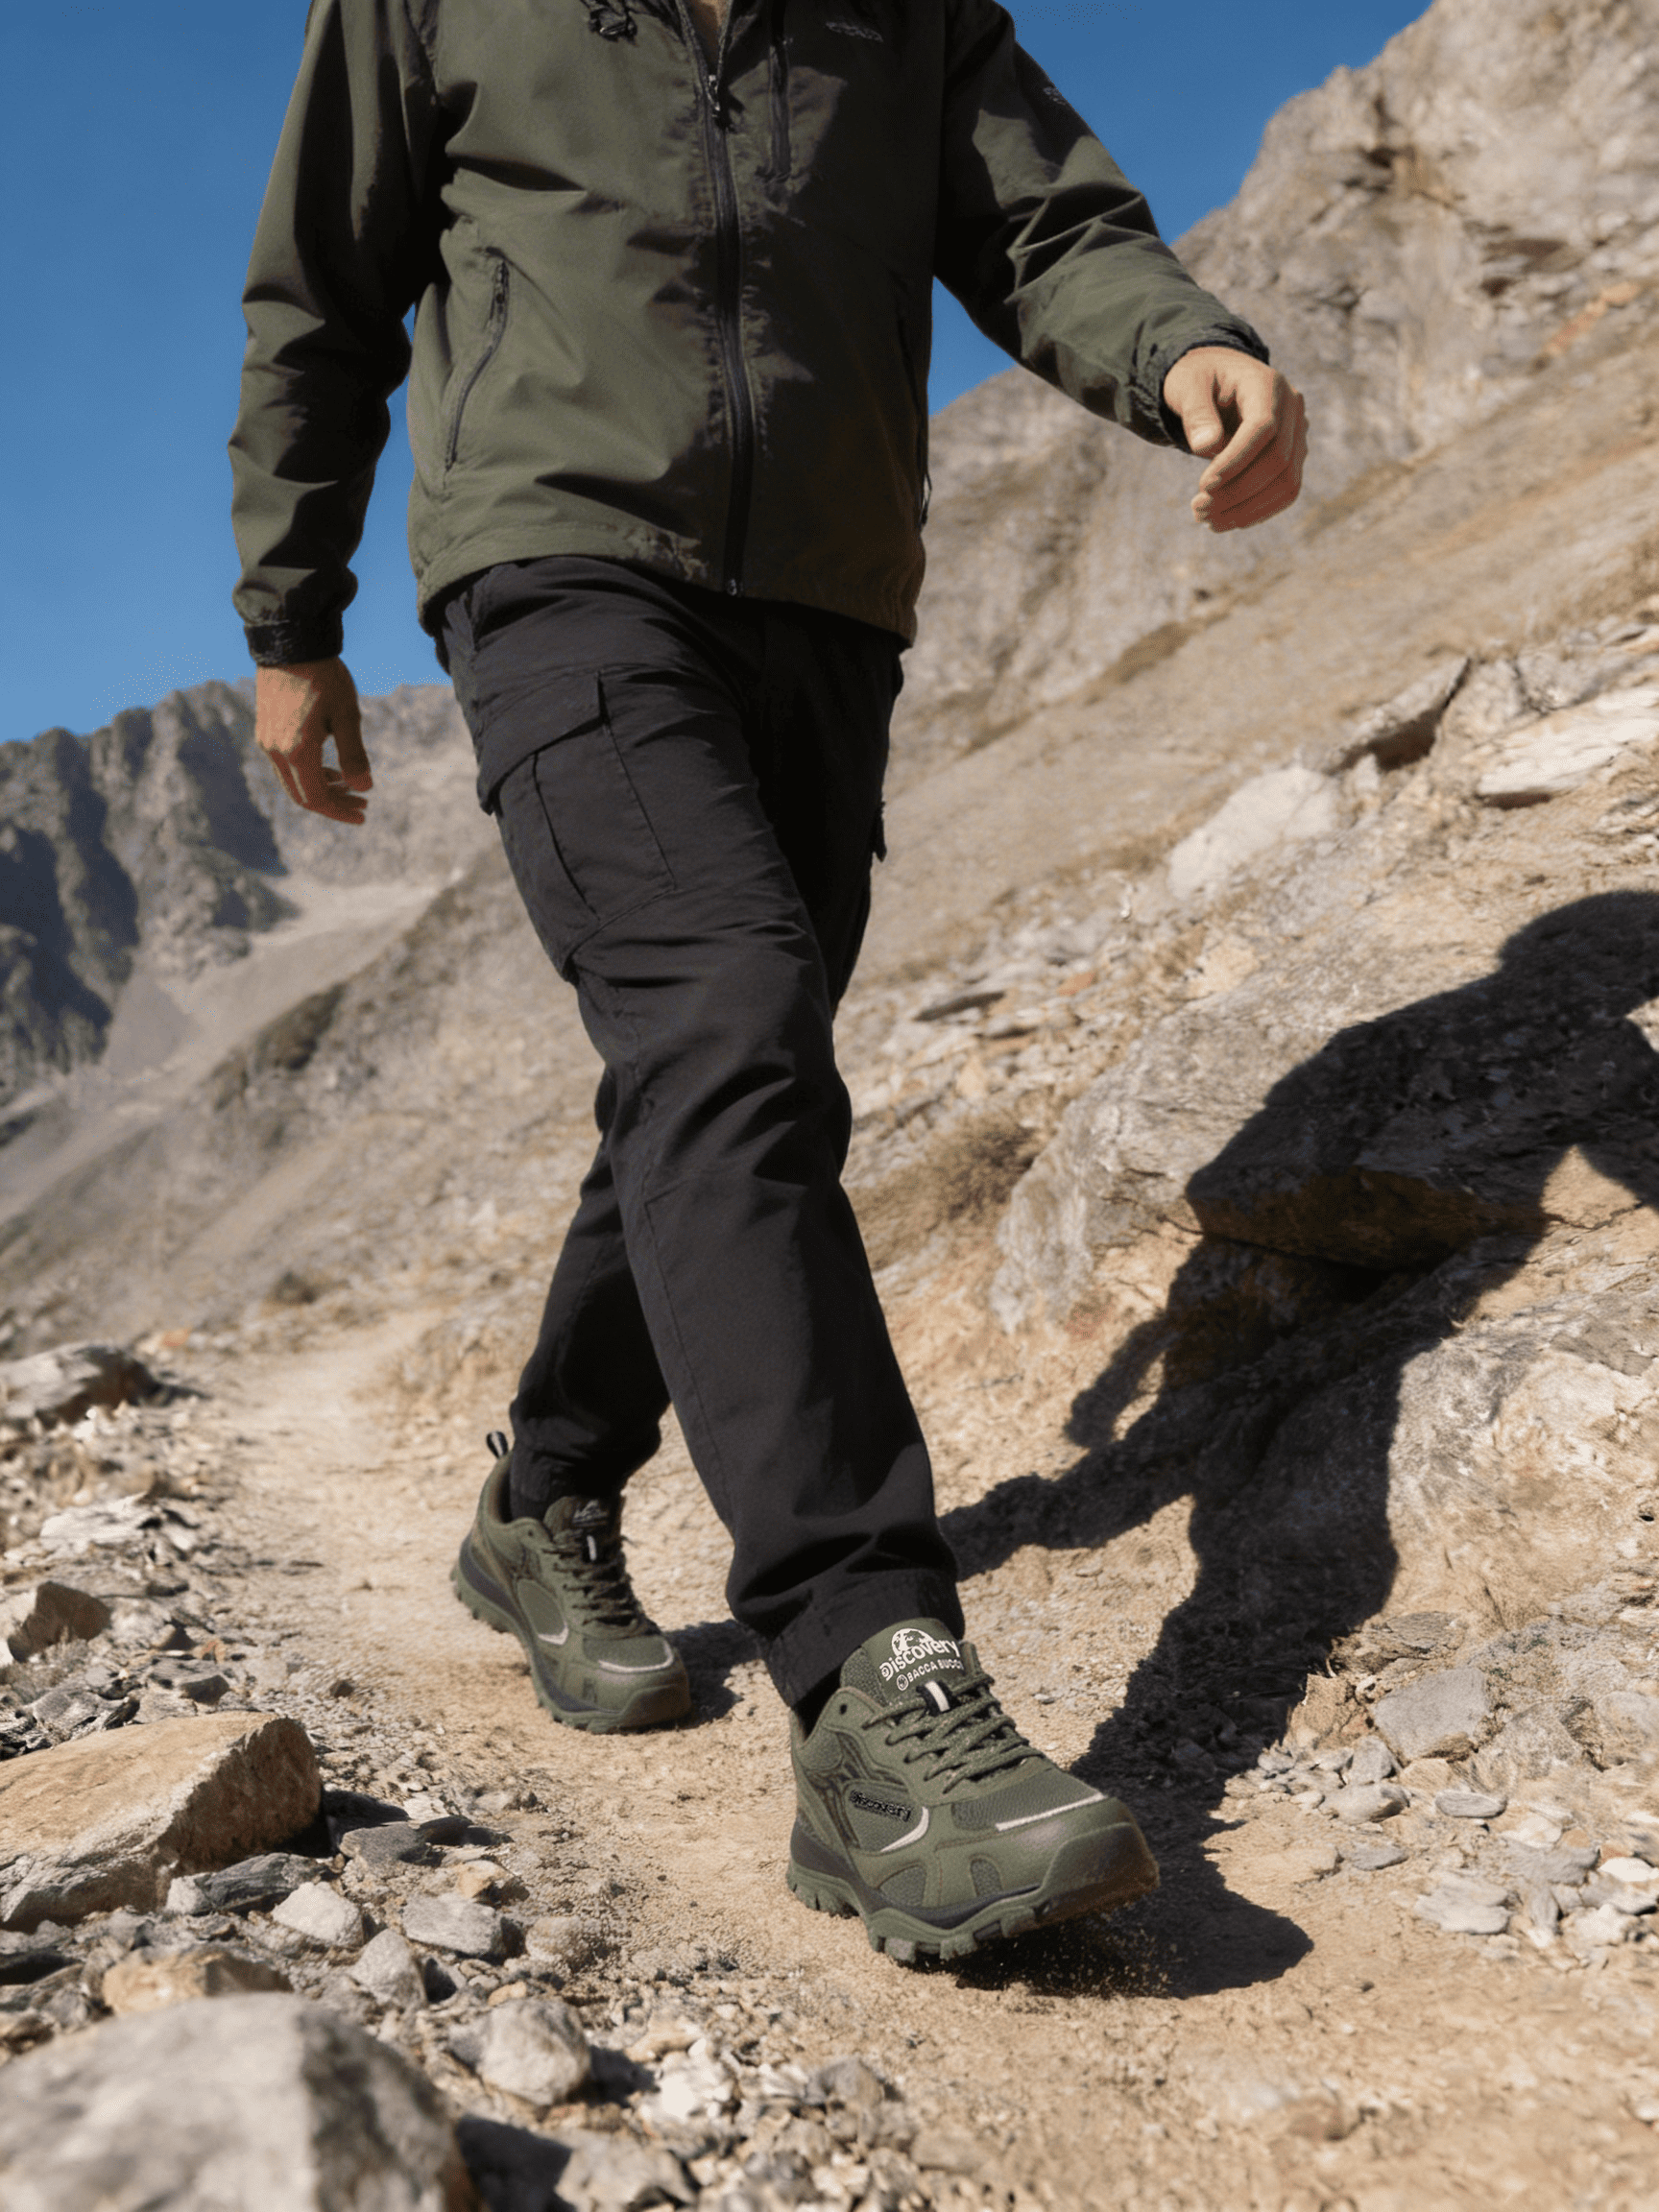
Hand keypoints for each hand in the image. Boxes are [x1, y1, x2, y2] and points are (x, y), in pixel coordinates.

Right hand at [255, 658, 371, 823]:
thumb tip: (364, 788)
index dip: (340, 811)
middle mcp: (275, 750)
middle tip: (363, 801)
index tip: (364, 814)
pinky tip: (330, 767)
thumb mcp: (347, 716)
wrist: (291, 642)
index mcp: (296, 751)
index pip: (317, 798)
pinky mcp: (265, 729)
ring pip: (293, 780)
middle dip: (334, 803)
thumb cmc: (324, 676)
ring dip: (322, 787)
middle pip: (302, 795)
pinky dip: (308, 772)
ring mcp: (266, 740)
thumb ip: (354, 755)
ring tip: (351, 784)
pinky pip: (285, 764)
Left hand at [1163, 348, 1307, 532]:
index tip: (1203, 486)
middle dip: (1237, 491)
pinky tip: (1227, 520)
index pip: (1263, 428)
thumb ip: (1196, 412)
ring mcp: (1298, 433)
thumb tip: (1206, 447)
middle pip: (1277, 459)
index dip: (1235, 461)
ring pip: (1286, 482)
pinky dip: (1258, 511)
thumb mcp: (1187, 386)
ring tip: (1207, 520)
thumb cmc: (1199, 380)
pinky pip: (1286, 490)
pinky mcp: (1293, 456)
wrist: (1217, 380)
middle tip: (1197, 510)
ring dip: (1247, 509)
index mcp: (1267, 383)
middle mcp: (1292, 407)